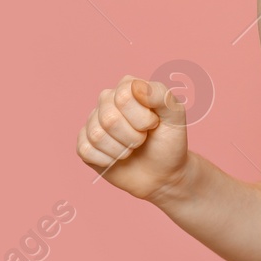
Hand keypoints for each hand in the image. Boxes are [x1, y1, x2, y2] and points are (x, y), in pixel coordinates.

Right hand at [77, 77, 191, 202]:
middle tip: (142, 139)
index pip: (124, 97)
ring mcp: (93, 121)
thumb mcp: (175, 116)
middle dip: (133, 136)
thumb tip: (136, 86)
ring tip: (131, 148)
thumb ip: (160, 95)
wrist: (163, 173)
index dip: (142, 118)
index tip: (153, 124)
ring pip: (97, 135)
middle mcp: (107, 99)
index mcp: (128, 86)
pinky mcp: (85, 144)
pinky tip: (116, 158)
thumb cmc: (169, 141)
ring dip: (121, 150)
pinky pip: (86, 150)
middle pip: (109, 118)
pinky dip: (107, 160)